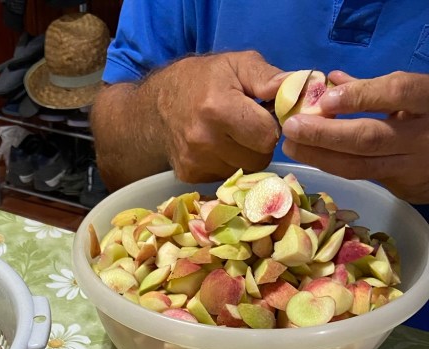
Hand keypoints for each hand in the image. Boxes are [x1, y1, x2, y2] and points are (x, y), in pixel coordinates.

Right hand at [151, 50, 282, 181]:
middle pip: (259, 158)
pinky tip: (219, 147)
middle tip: (252, 126)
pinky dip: (229, 164)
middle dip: (262, 143)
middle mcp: (204, 140)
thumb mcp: (236, 64)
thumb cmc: (202, 80)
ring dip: (246, 155)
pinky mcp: (190, 176)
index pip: (267, 135)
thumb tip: (299, 90)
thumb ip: (268, 77)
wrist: (156, 107)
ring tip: (234, 135)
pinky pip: (226, 177)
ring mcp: (195, 162)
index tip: (268, 116)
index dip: (274, 126)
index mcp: (218, 108)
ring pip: (244, 170)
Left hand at [281, 70, 428, 203]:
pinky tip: (312, 159)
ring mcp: (411, 165)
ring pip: (360, 166)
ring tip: (292, 146)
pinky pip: (361, 177)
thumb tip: (331, 80)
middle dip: (325, 133)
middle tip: (292, 127)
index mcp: (428, 99)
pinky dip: (333, 167)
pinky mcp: (401, 186)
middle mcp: (421, 135)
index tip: (325, 99)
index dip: (360, 95)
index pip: (396, 93)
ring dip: (320, 157)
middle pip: (368, 137)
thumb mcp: (414, 93)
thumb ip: (375, 87)